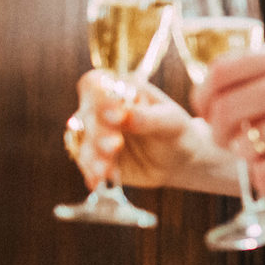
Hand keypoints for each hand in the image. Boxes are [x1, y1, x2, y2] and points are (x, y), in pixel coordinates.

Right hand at [70, 70, 194, 189]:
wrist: (181, 161)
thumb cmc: (177, 132)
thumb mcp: (170, 122)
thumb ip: (147, 118)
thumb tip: (124, 115)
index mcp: (121, 89)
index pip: (96, 83)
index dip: (98, 96)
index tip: (115, 114)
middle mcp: (102, 109)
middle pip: (87, 115)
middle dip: (99, 132)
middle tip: (115, 145)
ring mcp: (96, 134)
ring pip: (84, 142)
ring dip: (92, 156)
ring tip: (105, 170)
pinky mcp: (96, 157)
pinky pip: (87, 164)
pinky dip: (91, 172)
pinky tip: (96, 182)